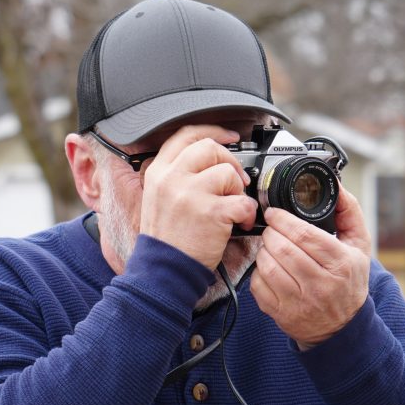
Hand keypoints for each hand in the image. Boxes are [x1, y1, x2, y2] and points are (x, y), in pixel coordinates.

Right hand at [140, 125, 257, 269]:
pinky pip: (242, 201)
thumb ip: (176, 177)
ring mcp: (191, 194)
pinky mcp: (211, 212)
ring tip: (233, 209)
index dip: (212, 132)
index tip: (230, 137)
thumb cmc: (165, 241)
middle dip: (230, 162)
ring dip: (238, 191)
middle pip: (210, 148)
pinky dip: (247, 213)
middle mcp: (172, 178)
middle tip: (235, 182)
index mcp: (159, 173)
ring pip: (228, 172)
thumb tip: (208, 164)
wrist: (163, 272)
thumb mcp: (157, 199)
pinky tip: (240, 224)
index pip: (186, 135)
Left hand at [250, 188, 371, 349]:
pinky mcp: (282, 314)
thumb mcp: (359, 246)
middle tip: (272, 229)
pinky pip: (259, 286)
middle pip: (283, 248)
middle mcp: (321, 284)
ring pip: (268, 266)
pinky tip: (268, 267)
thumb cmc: (349, 280)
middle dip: (271, 232)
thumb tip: (336, 185)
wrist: (342, 326)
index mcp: (340, 263)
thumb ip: (349, 212)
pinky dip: (258, 272)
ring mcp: (300, 302)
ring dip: (263, 250)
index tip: (275, 213)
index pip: (304, 235)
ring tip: (270, 246)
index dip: (283, 220)